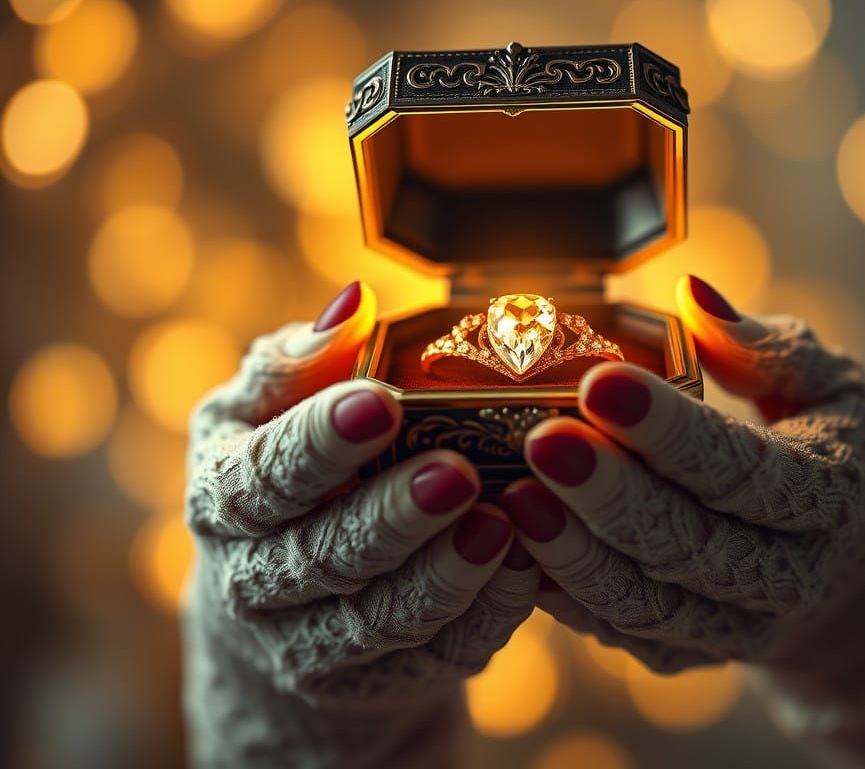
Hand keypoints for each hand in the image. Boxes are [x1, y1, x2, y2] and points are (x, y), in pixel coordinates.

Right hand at [185, 282, 538, 713]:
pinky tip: (521, 566)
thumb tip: (355, 304)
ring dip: (443, 576)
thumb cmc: (282, 472)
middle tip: (456, 472)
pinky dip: (481, 616)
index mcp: (223, 498)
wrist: (282, 599)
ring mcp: (309, 642)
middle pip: (320, 557)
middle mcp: (253, 580)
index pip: (262, 476)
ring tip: (501, 525)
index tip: (381, 403)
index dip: (320, 443)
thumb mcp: (268, 409)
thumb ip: (303, 359)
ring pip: (377, 620)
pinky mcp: (371, 680)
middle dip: (392, 517)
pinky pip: (431, 658)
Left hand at [500, 275, 864, 766]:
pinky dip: (570, 599)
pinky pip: (627, 633)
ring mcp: (742, 623)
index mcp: (830, 494)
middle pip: (691, 543)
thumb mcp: (825, 380)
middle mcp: (792, 574)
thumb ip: (762, 344)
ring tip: (516, 499)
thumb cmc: (828, 437)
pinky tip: (520, 549)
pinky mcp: (695, 649)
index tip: (601, 383)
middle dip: (609, 494)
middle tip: (542, 442)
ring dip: (577, 555)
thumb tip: (693, 295)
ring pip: (653, 603)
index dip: (669, 430)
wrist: (858, 551)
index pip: (744, 466)